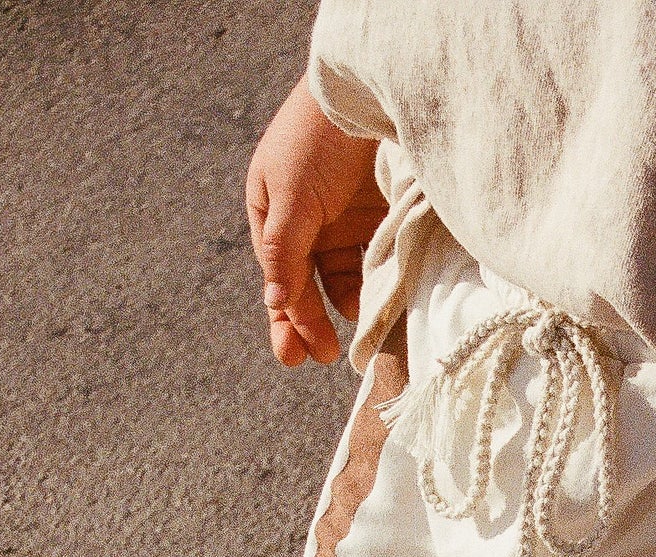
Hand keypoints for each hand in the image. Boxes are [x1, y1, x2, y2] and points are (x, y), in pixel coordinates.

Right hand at [245, 80, 384, 366]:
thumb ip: (284, 250)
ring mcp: (344, 222)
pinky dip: (378, 289)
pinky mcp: (379, 220)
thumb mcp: (290, 196)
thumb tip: (273, 303)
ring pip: (343, 281)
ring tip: (359, 338)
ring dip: (349, 310)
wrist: (367, 95)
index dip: (288, 319)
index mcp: (272, 213)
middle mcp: (306, 223)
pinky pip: (376, 266)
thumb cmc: (316, 140)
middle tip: (321, 360)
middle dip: (311, 326)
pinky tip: (382, 312)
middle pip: (307, 287)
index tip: (297, 357)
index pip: (280, 279)